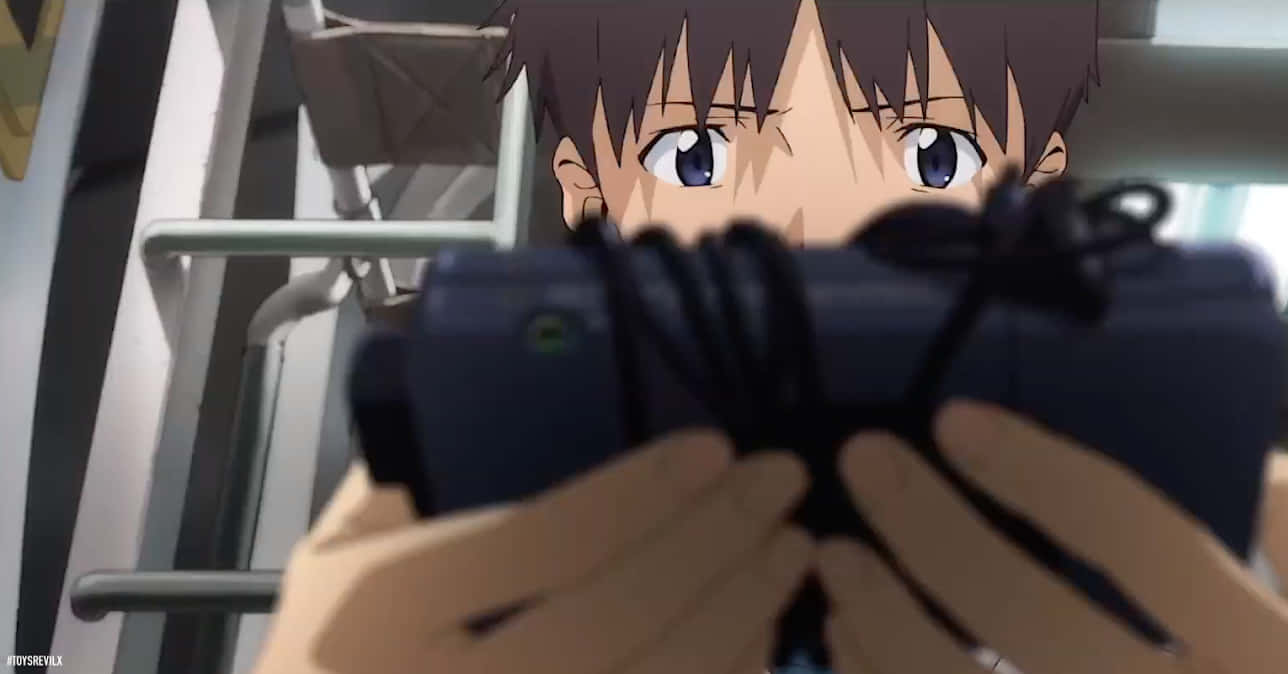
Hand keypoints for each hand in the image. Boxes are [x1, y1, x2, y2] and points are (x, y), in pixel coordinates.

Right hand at [253, 431, 811, 673]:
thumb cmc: (332, 653)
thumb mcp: (342, 553)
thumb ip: (422, 469)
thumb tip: (535, 379)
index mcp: (380, 612)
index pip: (539, 546)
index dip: (639, 495)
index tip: (714, 448)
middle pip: (614, 619)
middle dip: (713, 544)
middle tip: (779, 483)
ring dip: (739, 612)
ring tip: (788, 549)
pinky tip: (757, 629)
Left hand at [817, 400, 1287, 673]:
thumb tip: (1255, 451)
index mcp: (1276, 663)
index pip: (1141, 541)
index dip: (1041, 473)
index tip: (954, 421)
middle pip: (1032, 615)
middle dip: (933, 530)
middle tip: (864, 462)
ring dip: (884, 622)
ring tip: (836, 559)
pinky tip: (854, 647)